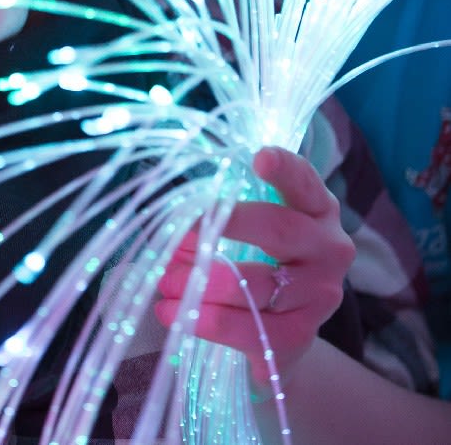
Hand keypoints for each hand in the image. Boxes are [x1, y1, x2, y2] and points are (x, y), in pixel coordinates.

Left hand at [155, 146, 355, 387]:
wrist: (281, 331)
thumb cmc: (260, 259)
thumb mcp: (252, 227)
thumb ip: (223, 214)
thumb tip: (174, 217)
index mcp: (317, 208)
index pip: (303, 182)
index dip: (284, 168)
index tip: (259, 157)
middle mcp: (328, 248)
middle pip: (278, 230)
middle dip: (226, 224)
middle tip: (182, 225)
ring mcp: (319, 295)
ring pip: (255, 285)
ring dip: (201, 281)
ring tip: (165, 280)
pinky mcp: (300, 335)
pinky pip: (247, 328)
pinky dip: (203, 320)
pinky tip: (170, 312)